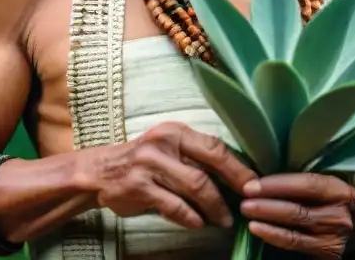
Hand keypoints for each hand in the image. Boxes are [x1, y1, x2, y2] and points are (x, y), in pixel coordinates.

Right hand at [94, 122, 256, 230]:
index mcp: (177, 131)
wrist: (100, 171)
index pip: (215, 146)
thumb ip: (196, 158)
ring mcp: (150, 165)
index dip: (238, 166)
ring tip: (225, 219)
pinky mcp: (139, 187)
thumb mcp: (169, 148)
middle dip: (233, 186)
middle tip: (246, 203)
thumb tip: (235, 176)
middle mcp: (164, 143)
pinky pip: (173, 206)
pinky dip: (190, 217)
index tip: (254, 183)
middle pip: (208, 166)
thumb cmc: (144, 161)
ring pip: (194, 187)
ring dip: (214, 207)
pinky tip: (198, 223)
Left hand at [240, 173, 354, 257]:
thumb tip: (266, 178)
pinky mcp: (328, 254)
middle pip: (298, 211)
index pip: (306, 186)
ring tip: (248, 216)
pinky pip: (296, 246)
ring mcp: (333, 238)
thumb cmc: (339, 198)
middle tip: (244, 201)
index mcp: (339, 191)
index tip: (252, 184)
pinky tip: (260, 231)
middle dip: (267, 206)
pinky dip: (275, 238)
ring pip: (295, 232)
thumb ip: (305, 183)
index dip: (277, 185)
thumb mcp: (330, 183)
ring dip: (267, 224)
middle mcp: (338, 215)